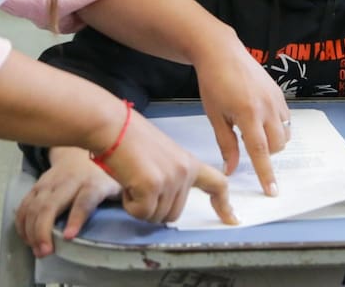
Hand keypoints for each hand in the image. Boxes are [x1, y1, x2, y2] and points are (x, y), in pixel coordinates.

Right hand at [15, 146, 120, 257]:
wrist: (89, 141)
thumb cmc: (108, 171)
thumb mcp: (123, 181)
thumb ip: (128, 197)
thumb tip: (137, 213)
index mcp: (94, 182)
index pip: (85, 199)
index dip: (77, 217)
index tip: (69, 236)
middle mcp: (70, 181)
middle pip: (51, 204)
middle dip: (44, 229)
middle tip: (45, 250)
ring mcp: (52, 181)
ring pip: (35, 205)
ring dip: (31, 229)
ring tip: (37, 249)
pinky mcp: (40, 184)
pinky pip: (25, 203)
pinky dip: (22, 222)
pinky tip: (26, 236)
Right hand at [95, 109, 235, 228]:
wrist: (113, 125)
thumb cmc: (130, 139)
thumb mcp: (162, 156)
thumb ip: (172, 176)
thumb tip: (169, 201)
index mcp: (189, 162)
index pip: (217, 184)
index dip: (224, 205)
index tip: (232, 219)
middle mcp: (184, 171)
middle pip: (174, 214)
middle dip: (153, 207)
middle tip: (140, 184)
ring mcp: (171, 178)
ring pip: (156, 216)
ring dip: (139, 205)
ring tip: (133, 178)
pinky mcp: (152, 185)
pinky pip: (141, 212)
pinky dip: (129, 204)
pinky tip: (127, 182)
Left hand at [193, 40, 290, 195]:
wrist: (222, 52)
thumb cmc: (213, 83)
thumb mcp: (215, 116)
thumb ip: (226, 144)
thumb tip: (231, 170)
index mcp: (248, 114)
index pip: (260, 152)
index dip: (266, 174)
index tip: (272, 191)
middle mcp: (267, 108)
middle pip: (277, 146)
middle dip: (266, 153)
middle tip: (245, 140)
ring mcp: (276, 99)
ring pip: (285, 134)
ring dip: (273, 140)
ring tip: (252, 128)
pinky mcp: (280, 92)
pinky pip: (286, 119)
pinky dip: (276, 126)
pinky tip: (260, 117)